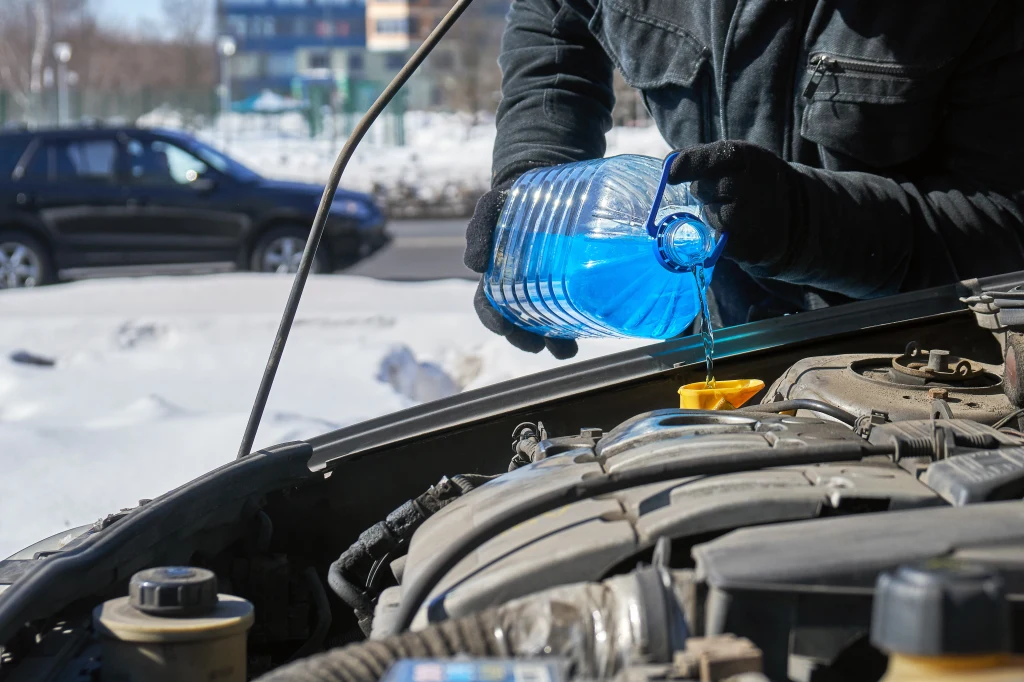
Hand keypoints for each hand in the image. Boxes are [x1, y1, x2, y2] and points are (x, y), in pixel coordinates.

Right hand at [464, 185, 578, 358]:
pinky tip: (588, 327)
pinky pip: (571, 305)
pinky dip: (577, 321)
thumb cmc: (508, 199)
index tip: (502, 328)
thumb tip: (473, 266)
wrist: (540, 182)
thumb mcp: (489, 208)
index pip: (488, 306)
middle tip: (539, 347)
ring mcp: (544, 285)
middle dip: (526, 338)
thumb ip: (478, 231)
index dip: (493, 320)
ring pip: (546, 320)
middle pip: (518, 322)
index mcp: (496, 276)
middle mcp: (518, 286)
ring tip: (567, 350)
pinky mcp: (568, 279)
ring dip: (554, 340)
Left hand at [668, 141, 803, 276]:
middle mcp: (754, 184)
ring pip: (712, 216)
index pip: (714, 156)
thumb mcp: (736, 161)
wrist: (794, 216)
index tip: (670, 175)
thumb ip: (703, 159)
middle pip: (704, 188)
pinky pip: (720, 240)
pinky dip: (723, 235)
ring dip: (714, 214)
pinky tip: (739, 228)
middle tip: (720, 191)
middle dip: (704, 191)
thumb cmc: (751, 182)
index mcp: (749, 157)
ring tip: (735, 210)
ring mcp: (755, 216)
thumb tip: (668, 164)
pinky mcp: (751, 246)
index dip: (689, 164)